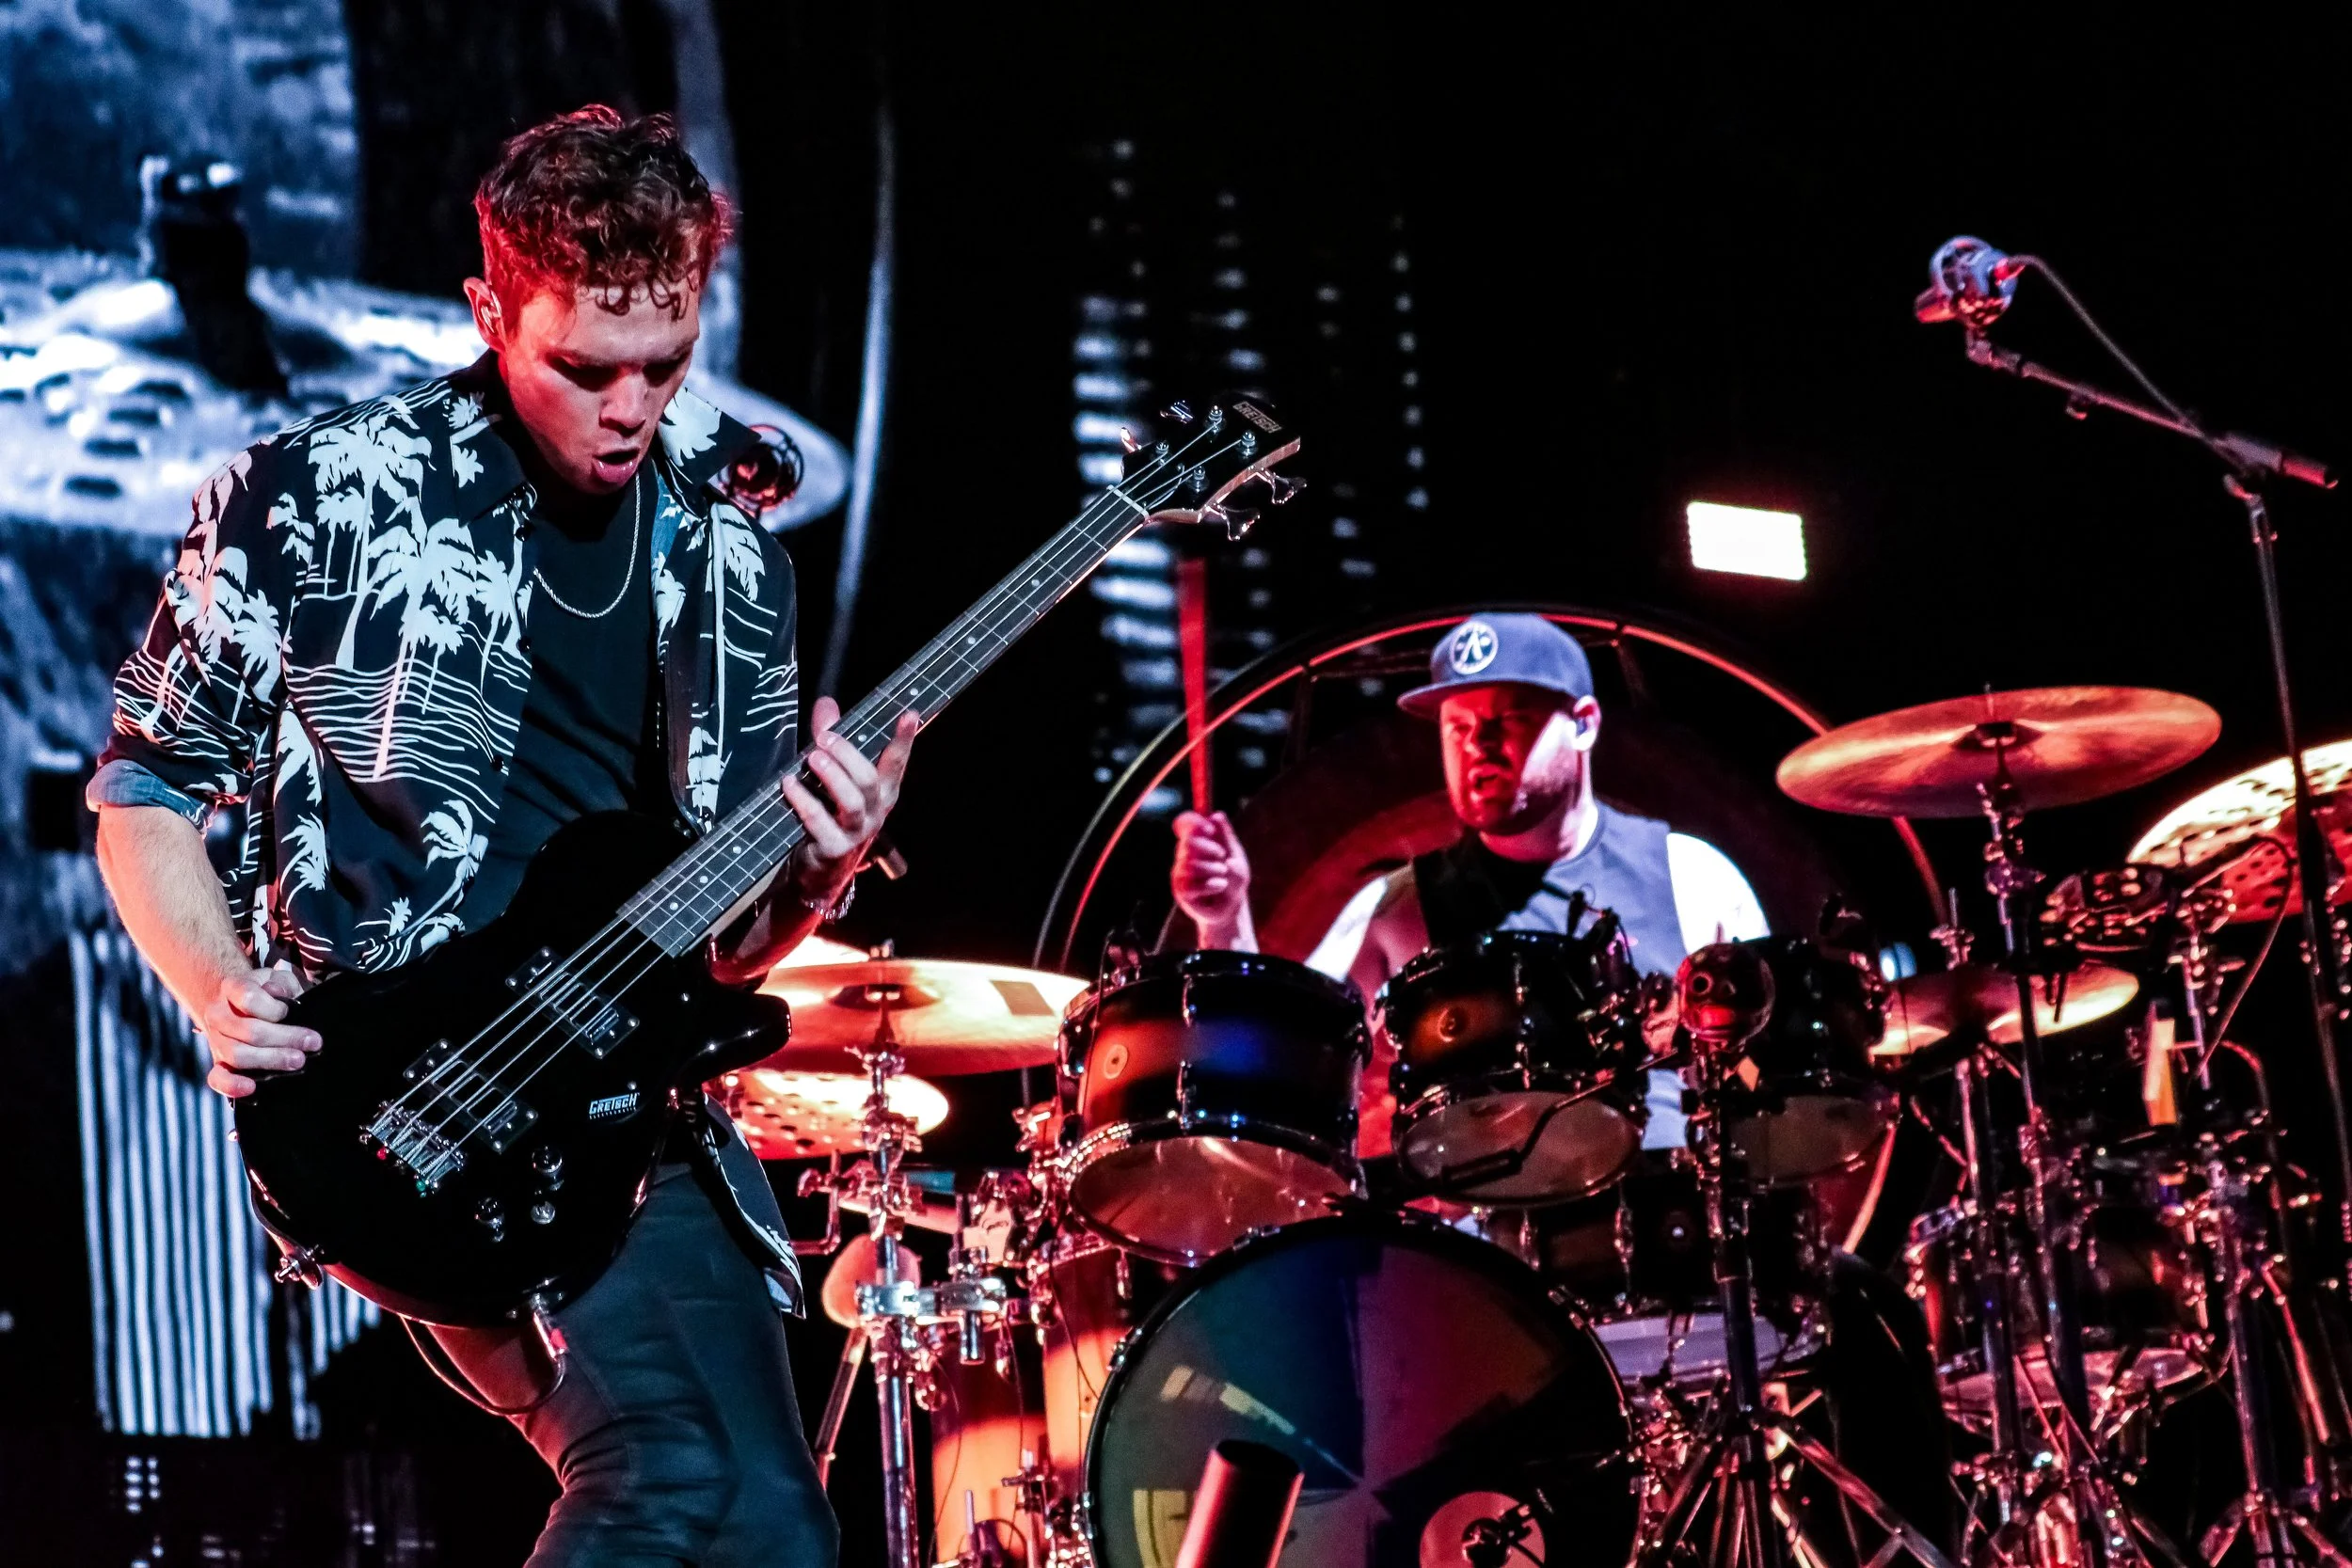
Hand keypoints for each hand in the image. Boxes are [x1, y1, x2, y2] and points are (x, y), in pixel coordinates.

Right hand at [200, 965, 314, 1098]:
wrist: (239, 1004)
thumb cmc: (268, 992)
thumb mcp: (278, 978)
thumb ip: (281, 982)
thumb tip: (279, 993)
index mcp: (232, 988)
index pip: (249, 998)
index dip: (273, 1008)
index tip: (290, 1011)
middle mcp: (218, 1014)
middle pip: (249, 1030)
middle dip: (285, 1038)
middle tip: (312, 1043)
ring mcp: (215, 1040)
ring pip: (237, 1055)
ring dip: (271, 1060)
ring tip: (298, 1060)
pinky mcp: (218, 1062)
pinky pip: (217, 1078)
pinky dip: (232, 1085)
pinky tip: (251, 1088)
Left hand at [780, 695, 917, 907]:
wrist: (821, 871)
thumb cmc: (831, 815)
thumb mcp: (833, 776)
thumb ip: (830, 740)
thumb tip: (826, 704)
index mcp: (883, 793)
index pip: (897, 762)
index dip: (904, 740)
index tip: (909, 714)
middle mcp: (875, 812)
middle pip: (871, 779)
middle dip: (848, 755)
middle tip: (824, 738)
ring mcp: (857, 833)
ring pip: (852, 801)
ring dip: (831, 776)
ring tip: (812, 757)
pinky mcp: (834, 848)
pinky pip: (819, 821)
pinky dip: (803, 800)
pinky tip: (789, 783)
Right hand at [1172, 810, 1253, 942]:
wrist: (1232, 906)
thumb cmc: (1233, 877)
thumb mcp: (1235, 854)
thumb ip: (1226, 836)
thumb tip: (1216, 815)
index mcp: (1197, 841)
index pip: (1184, 823)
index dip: (1194, 823)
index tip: (1209, 830)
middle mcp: (1184, 855)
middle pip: (1187, 842)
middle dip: (1209, 848)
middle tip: (1222, 856)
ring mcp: (1180, 873)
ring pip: (1191, 865)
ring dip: (1213, 869)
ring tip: (1223, 875)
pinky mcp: (1181, 891)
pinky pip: (1192, 884)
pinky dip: (1211, 884)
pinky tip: (1220, 886)